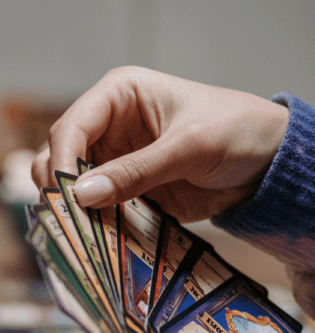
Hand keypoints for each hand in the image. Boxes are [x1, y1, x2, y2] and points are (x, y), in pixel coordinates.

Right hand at [32, 66, 288, 221]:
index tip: (66, 194)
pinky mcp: (123, 189)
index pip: (71, 126)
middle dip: (60, 186)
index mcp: (118, 95)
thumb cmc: (239, 131)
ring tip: (82, 229)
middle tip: (68, 217)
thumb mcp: (190, 147)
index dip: (63, 160)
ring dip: (72, 207)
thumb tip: (82, 196)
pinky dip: (92, 222)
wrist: (273, 163)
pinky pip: (95, 208)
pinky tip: (97, 236)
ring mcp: (113, 159)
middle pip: (60, 156)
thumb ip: (136, 171)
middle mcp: (107, 125)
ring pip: (70, 185)